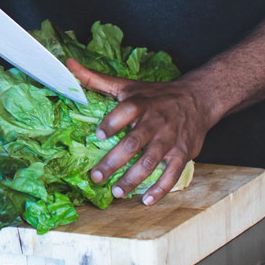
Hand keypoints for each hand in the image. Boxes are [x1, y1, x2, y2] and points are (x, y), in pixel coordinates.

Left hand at [67, 58, 213, 205]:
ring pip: (150, 162)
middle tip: (96, 177)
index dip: (112, 124)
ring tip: (117, 191)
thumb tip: (67, 65)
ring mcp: (169, 140)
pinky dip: (160, 189)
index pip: (125, 112)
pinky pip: (172, 174)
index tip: (98, 136)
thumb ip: (94, 79)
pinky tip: (146, 200)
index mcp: (139, 104)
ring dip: (133, 179)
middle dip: (114, 162)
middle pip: (133, 144)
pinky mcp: (183, 154)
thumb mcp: (126, 85)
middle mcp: (154, 122)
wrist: (197, 99)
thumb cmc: (155, 95)